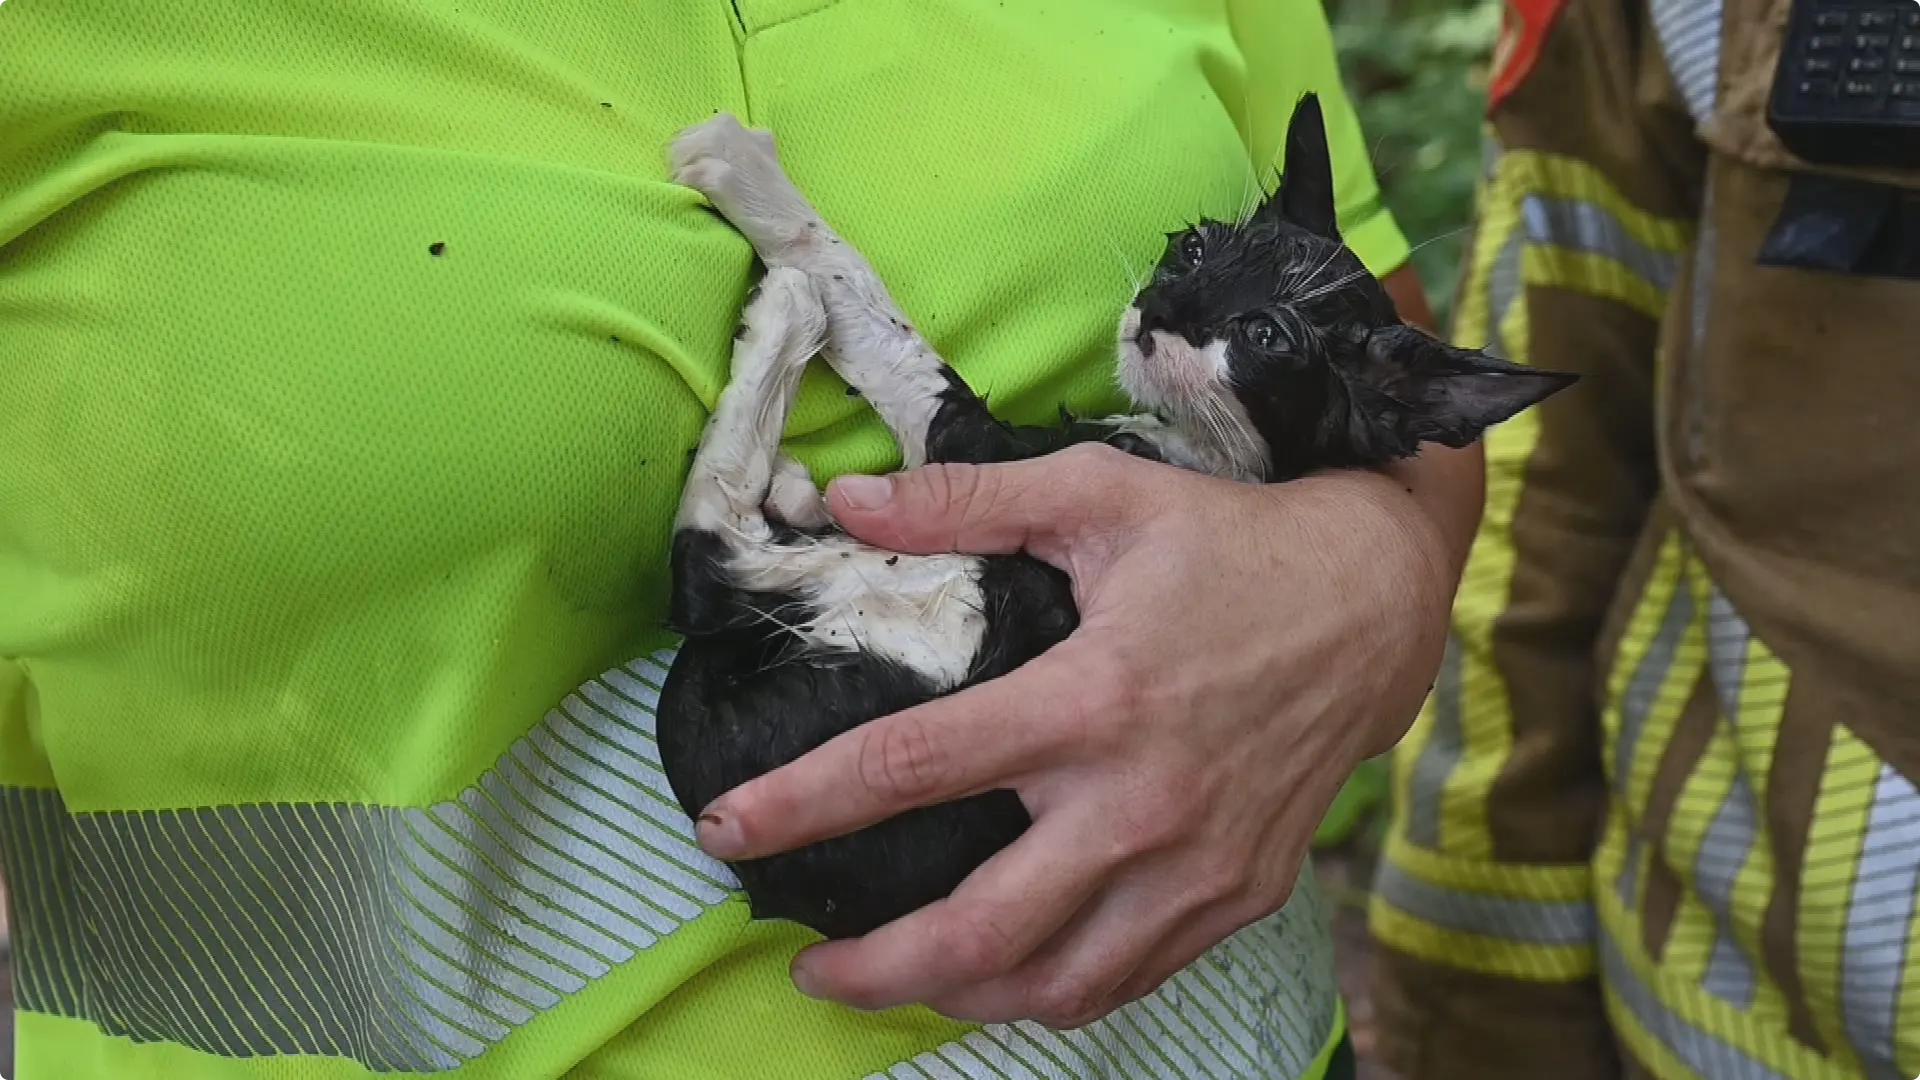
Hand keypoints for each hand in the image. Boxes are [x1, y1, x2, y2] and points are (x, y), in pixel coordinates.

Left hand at [694, 442, 1461, 1027]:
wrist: (1377, 606)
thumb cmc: (1231, 545)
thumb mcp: (1099, 496)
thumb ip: (967, 502)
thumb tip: (842, 499)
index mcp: (1092, 697)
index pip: (912, 765)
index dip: (802, 806)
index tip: (726, 830)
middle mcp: (1141, 800)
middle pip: (979, 928)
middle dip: (871, 965)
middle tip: (804, 961)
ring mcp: (1195, 864)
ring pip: (1055, 982)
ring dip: (957, 996)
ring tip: (896, 977)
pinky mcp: (1236, 894)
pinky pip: (1127, 977)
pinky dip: (1051, 991)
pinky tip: (1008, 971)